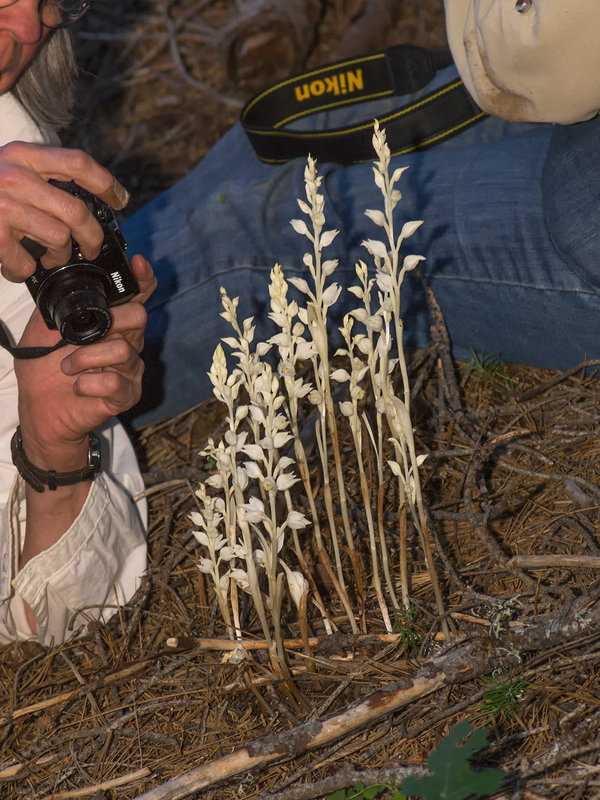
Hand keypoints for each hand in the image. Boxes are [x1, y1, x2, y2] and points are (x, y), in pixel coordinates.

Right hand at [0, 141, 129, 282]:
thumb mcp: (7, 169)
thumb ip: (40, 177)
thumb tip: (84, 202)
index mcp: (23, 155)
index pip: (78, 163)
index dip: (105, 182)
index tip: (121, 199)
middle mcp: (15, 173)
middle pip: (76, 209)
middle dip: (92, 237)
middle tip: (91, 249)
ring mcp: (3, 203)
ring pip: (58, 237)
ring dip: (59, 256)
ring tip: (50, 258)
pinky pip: (25, 261)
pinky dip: (24, 270)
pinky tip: (18, 268)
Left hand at [14, 255, 155, 469]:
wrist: (40, 411)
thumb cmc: (44, 370)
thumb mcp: (43, 329)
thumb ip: (57, 305)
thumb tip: (59, 279)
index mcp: (111, 323)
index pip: (137, 296)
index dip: (143, 279)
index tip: (139, 264)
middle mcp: (126, 342)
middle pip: (139, 317)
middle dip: (110, 321)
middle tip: (80, 336)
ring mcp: (129, 370)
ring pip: (123, 350)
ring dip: (86, 358)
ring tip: (66, 367)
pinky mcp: (126, 395)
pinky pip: (116, 382)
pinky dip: (90, 383)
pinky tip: (76, 386)